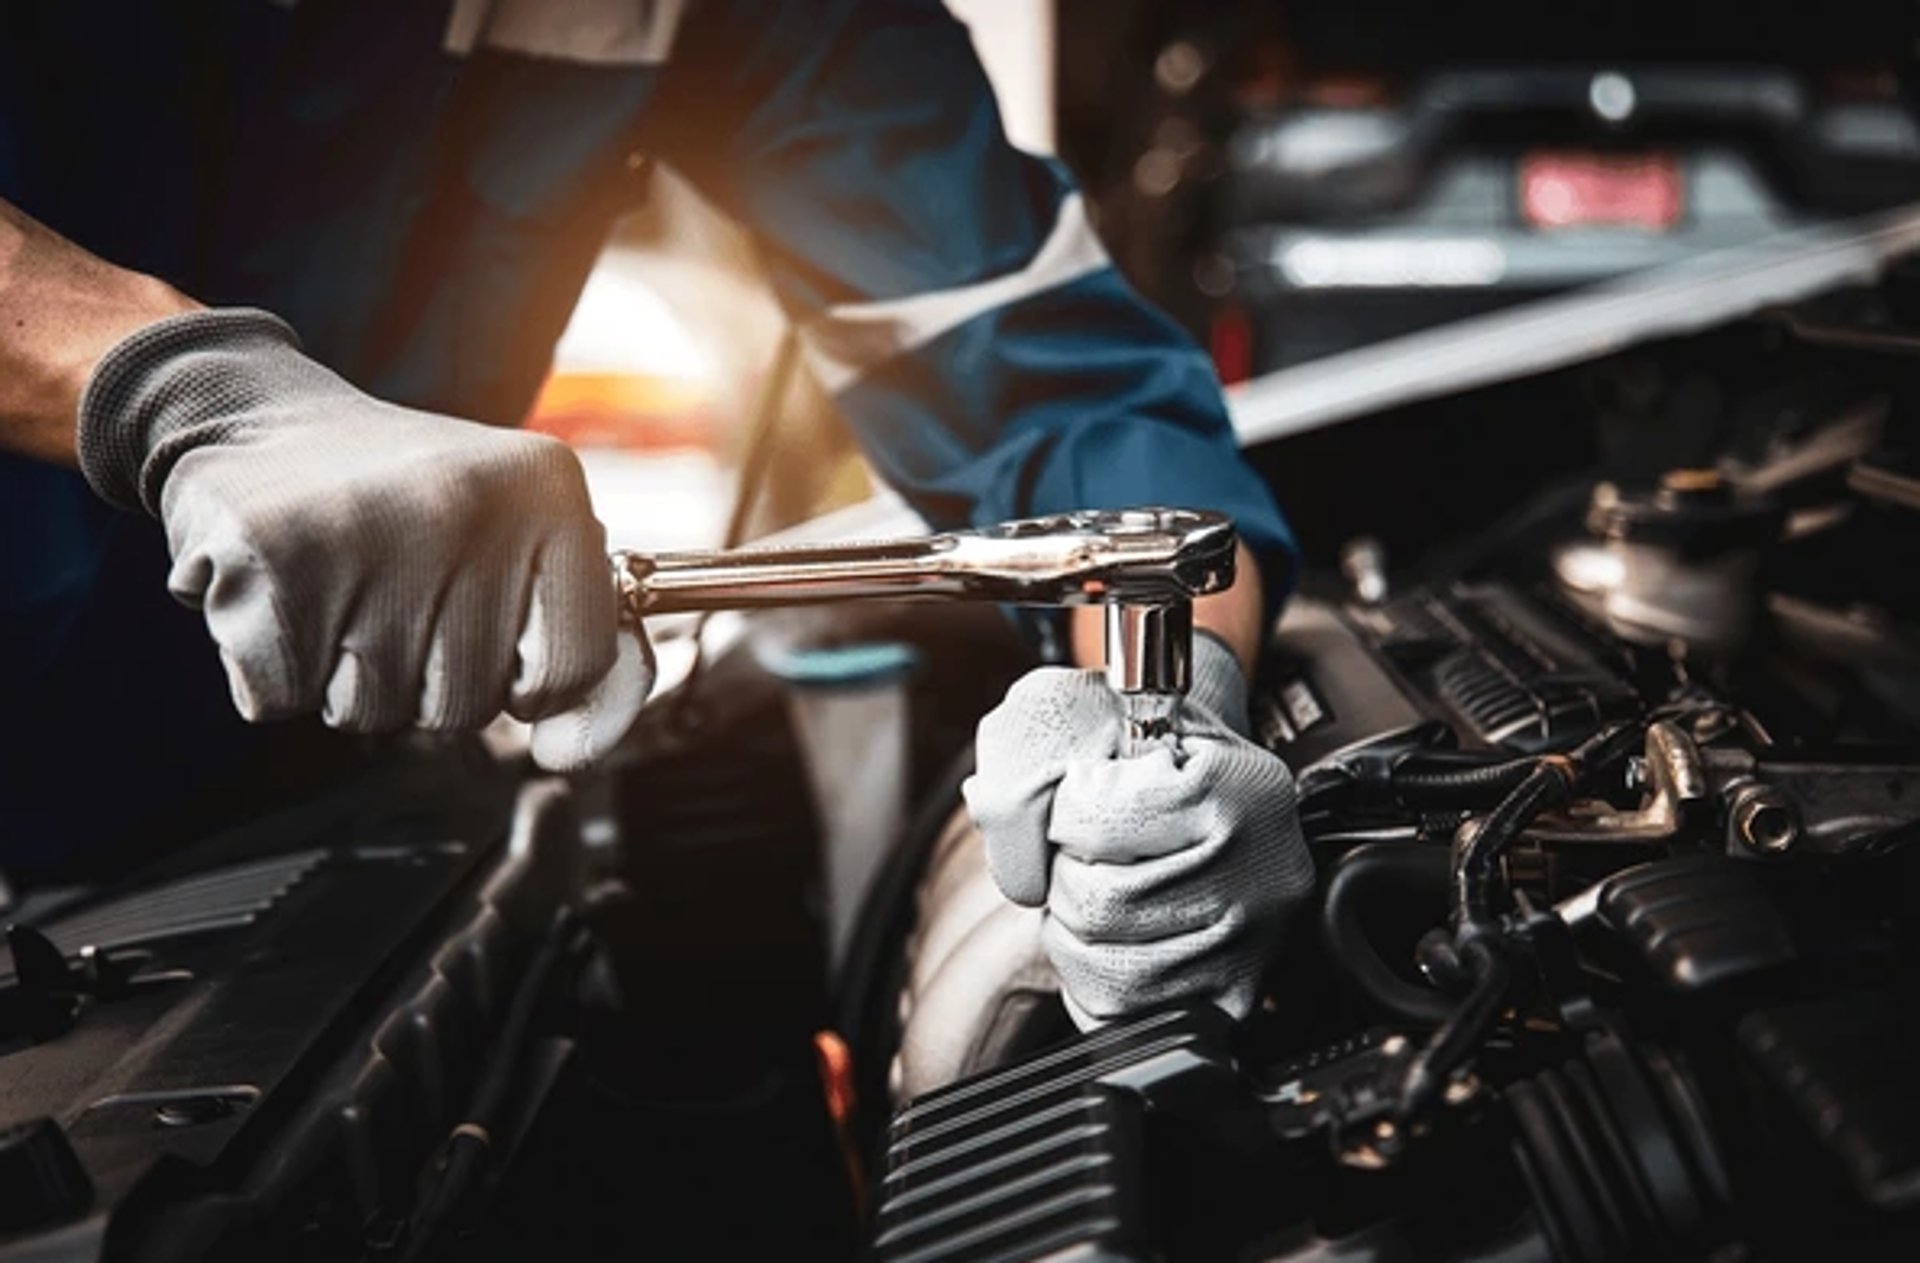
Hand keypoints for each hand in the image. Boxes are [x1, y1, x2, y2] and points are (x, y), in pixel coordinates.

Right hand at [76, 309, 649, 770]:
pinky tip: (283, 598)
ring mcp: (366, 528)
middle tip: (391, 595)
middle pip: (468, 704)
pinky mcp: (270, 557)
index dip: (529, 681)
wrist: (261, 418)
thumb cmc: (405, 506)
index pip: (575, 667)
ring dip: (346, 679)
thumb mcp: (517, 543)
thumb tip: (568, 752)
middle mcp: (466, 502)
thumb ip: (570, 646)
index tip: (492, 633)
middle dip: (424, 680)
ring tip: (338, 591)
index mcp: (545, 491)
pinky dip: (274, 672)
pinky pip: (283, 699)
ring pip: (375, 711)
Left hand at [962, 631, 1311, 1027]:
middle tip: (1078, 861)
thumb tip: (1013, 856)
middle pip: (1100, 904)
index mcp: (1228, 786)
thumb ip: (1029, 770)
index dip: (1060, 815)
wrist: (1216, 778)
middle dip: (1063, 883)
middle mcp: (1257, 864)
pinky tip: (1103, 946)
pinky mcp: (1238, 988)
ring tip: (1091, 900)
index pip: (1092, 818)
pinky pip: (1135, 1014)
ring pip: (1114, 971)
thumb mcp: (1086, 716)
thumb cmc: (1143, 745)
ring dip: (1074, 938)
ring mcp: (1252, 935)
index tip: (1080, 806)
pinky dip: (1095, 988)